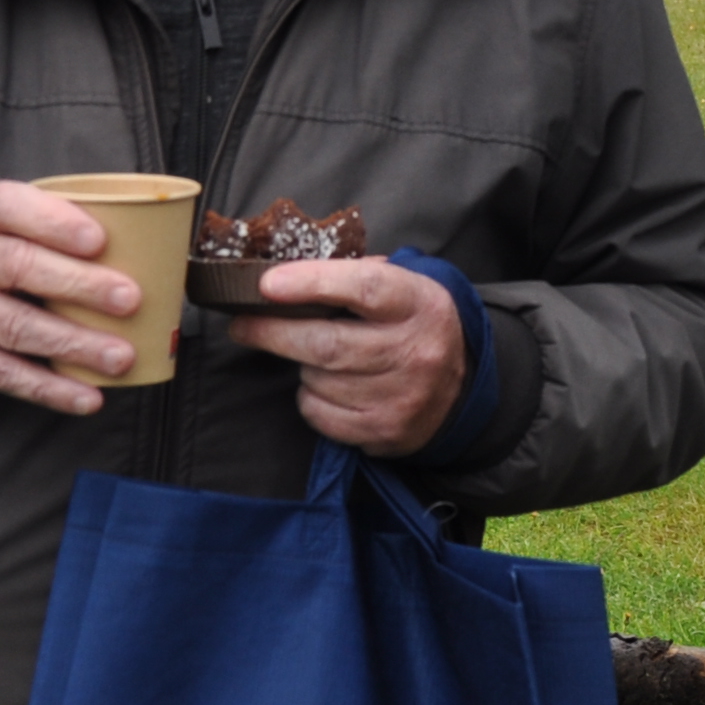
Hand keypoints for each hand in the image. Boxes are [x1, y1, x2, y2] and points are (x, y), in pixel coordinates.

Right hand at [0, 182, 146, 412]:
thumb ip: (50, 218)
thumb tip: (146, 239)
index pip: (8, 207)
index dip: (53, 222)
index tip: (98, 239)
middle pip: (17, 267)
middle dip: (78, 285)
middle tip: (130, 299)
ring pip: (15, 328)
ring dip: (73, 345)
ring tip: (121, 356)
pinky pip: (4, 373)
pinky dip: (49, 390)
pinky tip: (88, 397)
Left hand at [232, 259, 470, 458]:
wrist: (461, 389)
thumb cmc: (415, 326)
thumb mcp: (405, 287)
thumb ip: (355, 276)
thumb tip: (285, 274)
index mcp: (419, 304)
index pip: (364, 287)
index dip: (311, 283)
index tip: (267, 284)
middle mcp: (415, 351)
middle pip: (327, 344)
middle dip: (273, 333)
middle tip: (243, 325)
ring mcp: (400, 396)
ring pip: (317, 380)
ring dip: (302, 366)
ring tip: (315, 357)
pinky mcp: (383, 430)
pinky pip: (319, 413)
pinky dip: (311, 398)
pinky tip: (328, 387)